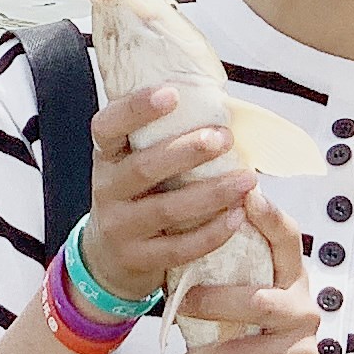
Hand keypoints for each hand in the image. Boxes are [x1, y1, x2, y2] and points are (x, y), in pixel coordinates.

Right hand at [80, 86, 253, 304]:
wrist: (108, 256)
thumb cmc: (137, 195)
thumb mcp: (132, 162)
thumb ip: (159, 137)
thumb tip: (218, 102)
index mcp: (107, 156)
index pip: (108, 127)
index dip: (136, 109)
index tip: (172, 93)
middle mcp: (106, 189)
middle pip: (143, 168)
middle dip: (187, 151)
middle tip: (225, 138)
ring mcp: (120, 227)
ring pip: (166, 209)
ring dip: (211, 193)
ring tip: (247, 179)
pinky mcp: (139, 259)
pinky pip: (179, 248)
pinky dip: (211, 233)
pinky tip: (238, 217)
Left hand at [171, 196, 321, 353]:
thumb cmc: (253, 333)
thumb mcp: (246, 297)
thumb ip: (225, 271)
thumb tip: (177, 226)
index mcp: (290, 279)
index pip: (287, 240)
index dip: (270, 218)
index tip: (248, 196)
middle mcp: (302, 310)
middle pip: (258, 301)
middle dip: (214, 303)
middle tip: (182, 305)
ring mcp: (301, 350)